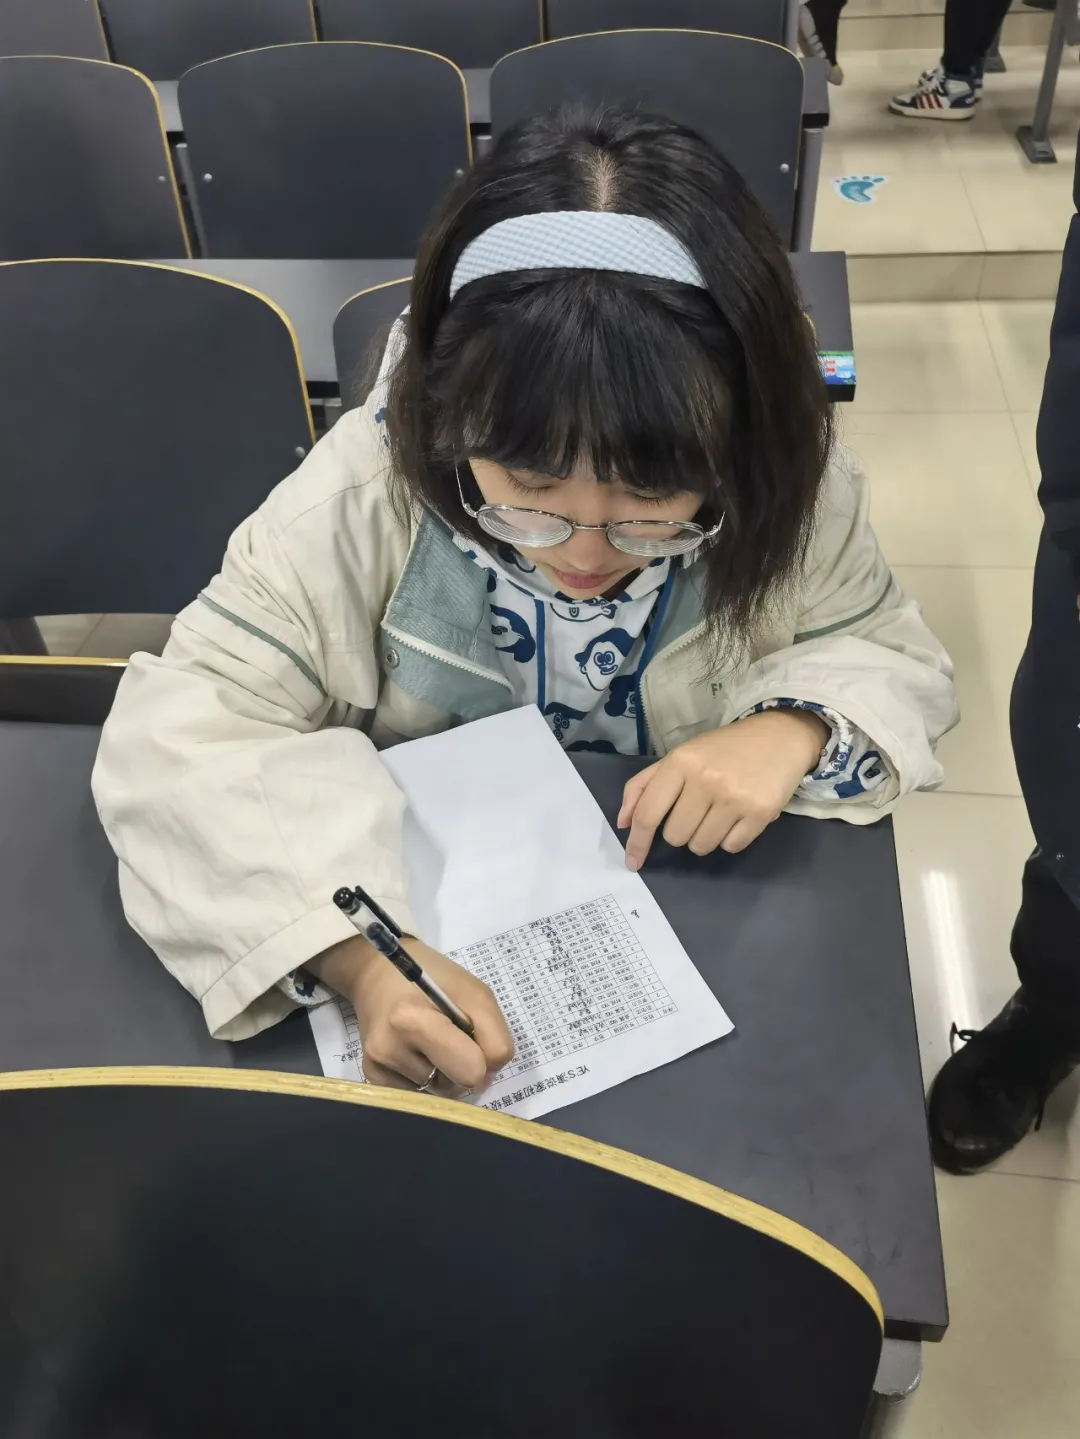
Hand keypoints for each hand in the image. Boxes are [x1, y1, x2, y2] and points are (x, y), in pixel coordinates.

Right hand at [309, 936, 513, 1097]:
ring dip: (444, 1073)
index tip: (473, 1036)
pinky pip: (420, 1096)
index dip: (484, 1056)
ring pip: (438, 1093)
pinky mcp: (372, 1078)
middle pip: (455, 1088)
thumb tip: (484, 1082)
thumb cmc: (433, 978)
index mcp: (413, 1021)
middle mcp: (389, 1049)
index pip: (473, 1070)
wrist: (378, 974)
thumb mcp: (475, 993)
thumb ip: (494, 1037)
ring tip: (431, 1040)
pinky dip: (426, 1078)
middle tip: (453, 1037)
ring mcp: (377, 1067)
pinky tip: (416, 1051)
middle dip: (463, 1068)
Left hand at [618, 709, 829, 869]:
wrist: (779, 737)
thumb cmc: (723, 749)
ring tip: (718, 811)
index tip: (633, 862)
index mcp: (680, 762)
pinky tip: (738, 815)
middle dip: (681, 830)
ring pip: (700, 846)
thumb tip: (624, 823)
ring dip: (704, 837)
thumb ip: (644, 786)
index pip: (649, 813)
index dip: (637, 842)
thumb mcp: (680, 756)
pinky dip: (730, 838)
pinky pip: (731, 847)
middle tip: (697, 809)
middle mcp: (706, 780)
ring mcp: (734, 798)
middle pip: (675, 836)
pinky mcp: (760, 813)